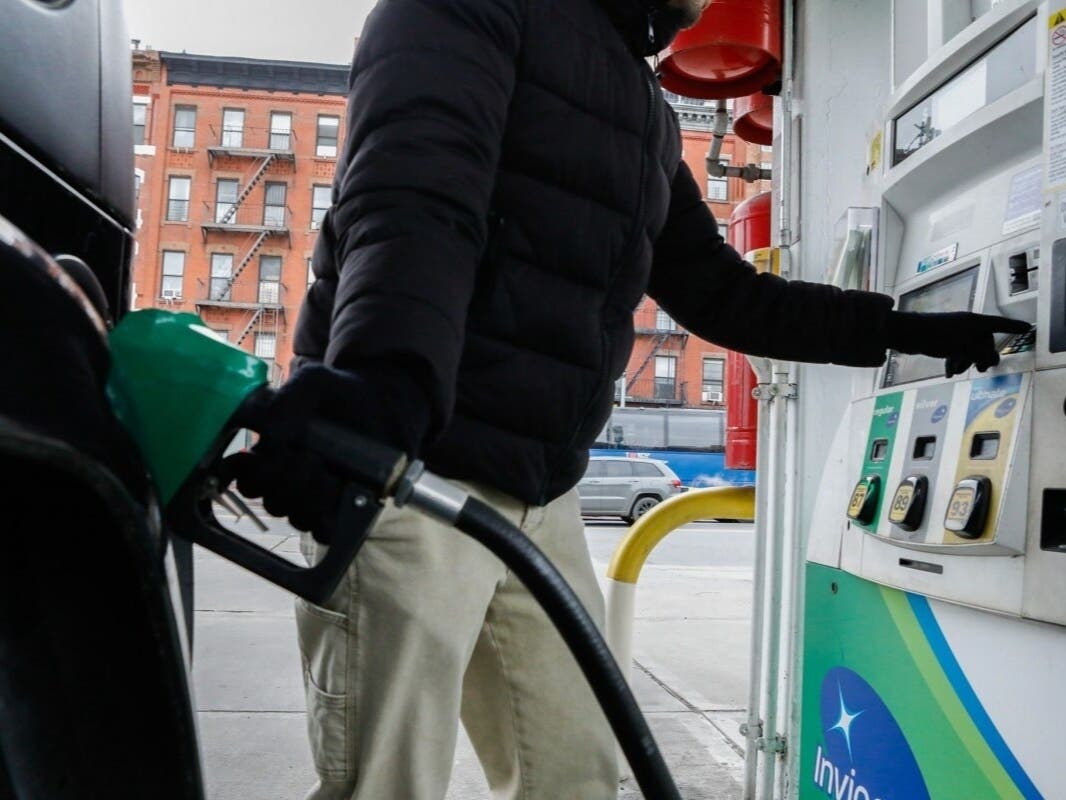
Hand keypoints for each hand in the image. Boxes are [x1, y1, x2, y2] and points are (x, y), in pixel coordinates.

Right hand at [233, 363, 429, 539]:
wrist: (386, 403)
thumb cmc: (344, 392)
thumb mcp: (313, 382)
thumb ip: (287, 400)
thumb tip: (268, 441)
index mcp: (273, 452)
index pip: (244, 479)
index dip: (243, 475)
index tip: (254, 458)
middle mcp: (291, 478)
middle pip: (270, 502)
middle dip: (284, 481)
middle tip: (307, 456)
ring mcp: (317, 496)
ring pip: (295, 517)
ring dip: (307, 498)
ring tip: (328, 474)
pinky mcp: (344, 509)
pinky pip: (325, 532)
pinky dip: (327, 520)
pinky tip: (340, 492)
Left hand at [885, 311, 1030, 377]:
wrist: (905, 334)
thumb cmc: (936, 337)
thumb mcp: (964, 349)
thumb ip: (982, 355)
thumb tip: (994, 361)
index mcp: (974, 322)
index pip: (999, 324)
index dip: (1013, 327)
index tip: (1026, 328)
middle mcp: (965, 324)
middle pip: (983, 340)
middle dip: (982, 356)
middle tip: (981, 369)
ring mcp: (953, 331)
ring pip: (968, 348)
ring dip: (965, 361)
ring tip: (956, 371)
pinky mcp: (941, 338)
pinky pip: (955, 351)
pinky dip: (954, 361)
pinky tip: (948, 372)